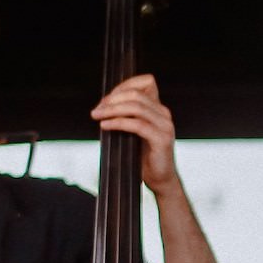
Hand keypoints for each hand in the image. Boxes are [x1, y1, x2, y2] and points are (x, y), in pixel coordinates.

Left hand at [92, 73, 181, 194]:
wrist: (161, 180)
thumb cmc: (145, 157)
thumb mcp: (135, 132)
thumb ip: (127, 117)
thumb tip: (103, 106)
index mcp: (158, 109)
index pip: (145, 83)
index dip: (122, 86)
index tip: (105, 100)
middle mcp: (164, 114)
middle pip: (136, 94)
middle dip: (112, 99)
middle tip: (97, 110)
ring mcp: (165, 126)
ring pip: (136, 107)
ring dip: (112, 109)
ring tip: (98, 116)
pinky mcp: (162, 139)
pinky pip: (137, 125)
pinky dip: (118, 123)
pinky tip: (105, 126)